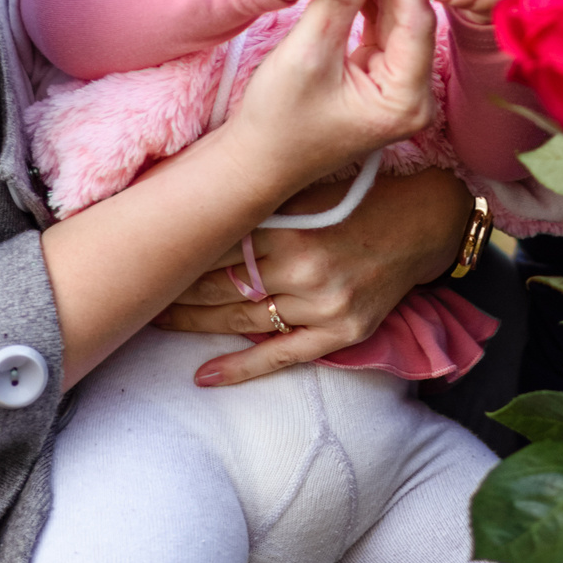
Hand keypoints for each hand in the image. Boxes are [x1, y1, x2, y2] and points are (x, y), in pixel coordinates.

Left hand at [153, 164, 471, 386]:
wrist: (426, 223)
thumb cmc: (362, 196)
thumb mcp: (309, 186)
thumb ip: (258, 200)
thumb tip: (194, 201)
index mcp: (291, 224)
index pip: (215, 244)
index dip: (175, 253)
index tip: (141, 254)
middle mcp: (304, 267)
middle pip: (219, 286)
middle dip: (174, 290)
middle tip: (135, 291)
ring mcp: (323, 304)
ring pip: (241, 320)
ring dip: (193, 324)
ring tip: (156, 322)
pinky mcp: (341, 332)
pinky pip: (281, 356)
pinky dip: (240, 368)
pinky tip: (204, 376)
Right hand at [226, 0, 435, 189]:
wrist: (258, 159)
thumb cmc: (277, 121)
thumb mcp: (306, 54)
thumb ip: (337, 1)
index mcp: (405, 101)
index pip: (416, 23)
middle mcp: (414, 97)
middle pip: (413, 20)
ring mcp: (400, 88)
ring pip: (400, 21)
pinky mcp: (382, 79)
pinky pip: (385, 31)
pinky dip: (372, 1)